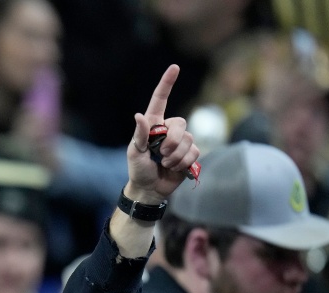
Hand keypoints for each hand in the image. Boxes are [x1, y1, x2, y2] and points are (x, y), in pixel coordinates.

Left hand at [125, 65, 199, 201]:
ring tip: (165, 163)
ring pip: (189, 140)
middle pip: (181, 124)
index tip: (174, 67)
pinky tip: (175, 168)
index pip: (161, 100)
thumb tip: (140, 115)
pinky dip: (184, 163)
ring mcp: (181, 141)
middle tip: (161, 155)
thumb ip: (139, 135)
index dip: (167, 83)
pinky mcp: (190, 153)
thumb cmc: (138, 169)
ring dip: (176, 156)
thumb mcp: (134, 153)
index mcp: (153, 124)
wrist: (149, 189)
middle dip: (172, 142)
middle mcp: (169, 129)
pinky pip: (195, 152)